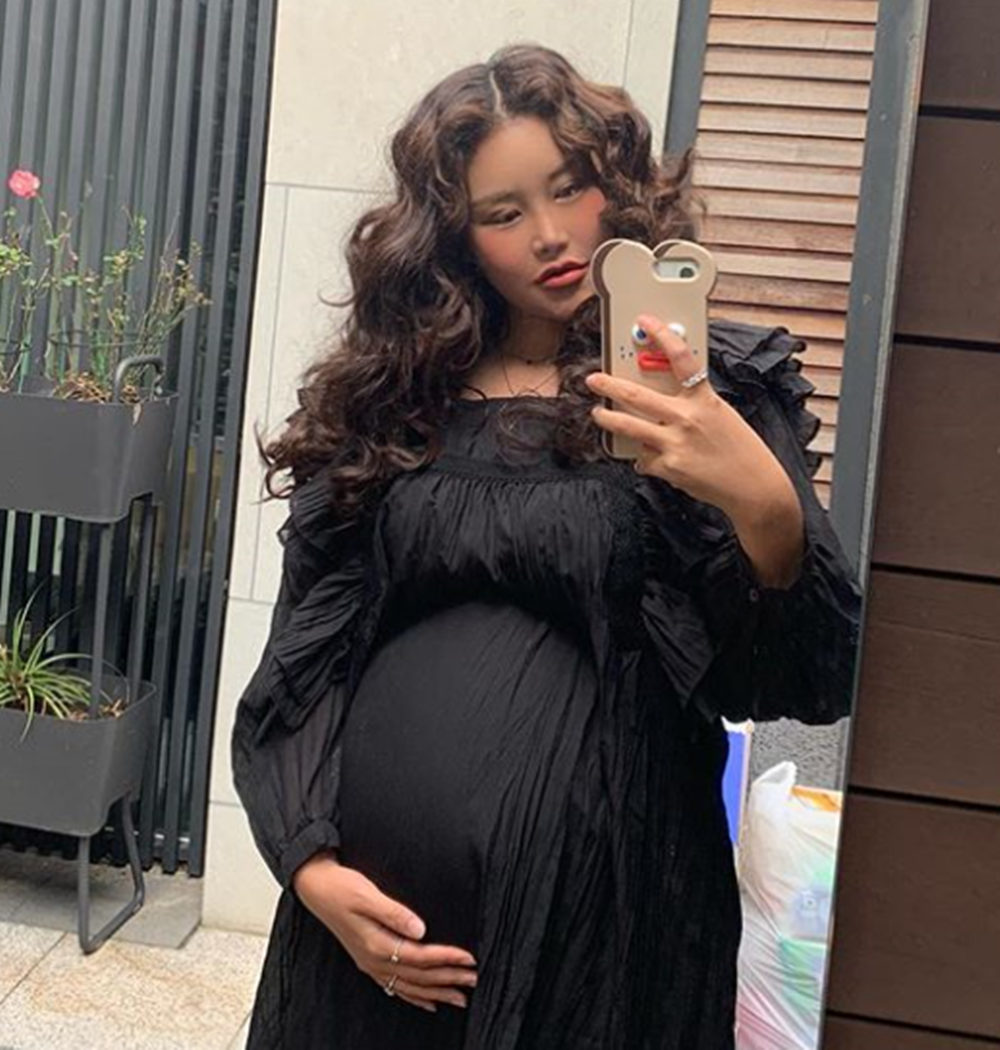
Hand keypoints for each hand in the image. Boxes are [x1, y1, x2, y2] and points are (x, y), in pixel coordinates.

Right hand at [292, 852, 477, 1013]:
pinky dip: (414, 997)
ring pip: (409, 986)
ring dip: (436, 992)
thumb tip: (421, 929)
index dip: (446, 958)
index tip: (468, 958)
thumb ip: (394, 913)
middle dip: (448, 979)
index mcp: (376, 944)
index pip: (420, 956)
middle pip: (419, 976)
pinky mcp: (367, 960)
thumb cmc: (341, 887)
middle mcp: (374, 960)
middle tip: (474, 979)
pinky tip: (428, 1002)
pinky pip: (395, 987)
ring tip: (460, 997)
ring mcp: (370, 963)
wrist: (315, 887)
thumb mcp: (367, 895)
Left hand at [585, 312, 796, 522]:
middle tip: (594, 379)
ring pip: (628, 426)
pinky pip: (644, 458)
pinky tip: (654, 459)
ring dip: (607, 419)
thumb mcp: (721, 414)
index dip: (662, 336)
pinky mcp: (668, 467)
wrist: (753, 486)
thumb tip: (661, 401)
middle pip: (637, 396)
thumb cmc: (740, 450)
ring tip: (598, 414)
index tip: (646, 321)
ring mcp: (675, 443)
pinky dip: (645, 458)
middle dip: (609, 386)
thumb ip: (692, 404)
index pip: (682, 359)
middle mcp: (687, 418)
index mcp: (704, 399)